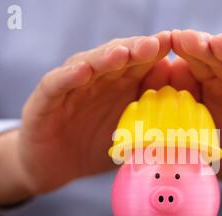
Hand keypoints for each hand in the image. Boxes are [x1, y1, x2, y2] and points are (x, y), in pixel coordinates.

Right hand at [0, 32, 170, 204]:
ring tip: (124, 53)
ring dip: (106, 57)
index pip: (138, 63)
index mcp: (117, 84)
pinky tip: (83, 71)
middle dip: (136, 49)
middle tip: (156, 44)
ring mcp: (69, 87)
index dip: (156, 52)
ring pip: (88, 65)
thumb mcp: (128, 132)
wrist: (54, 166)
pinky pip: (57, 84)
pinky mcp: (45, 100)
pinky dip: (69, 77)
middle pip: (116, 58)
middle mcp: (95, 79)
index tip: (177, 44)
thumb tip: (177, 98)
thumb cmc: (95, 145)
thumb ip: (149, 114)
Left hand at [170, 30, 221, 212]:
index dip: (184, 54)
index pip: (199, 66)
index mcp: (218, 90)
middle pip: (220, 62)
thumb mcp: (205, 140)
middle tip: (183, 37)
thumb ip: (183, 125)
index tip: (165, 42)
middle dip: (202, 49)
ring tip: (217, 43)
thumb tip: (149, 115)